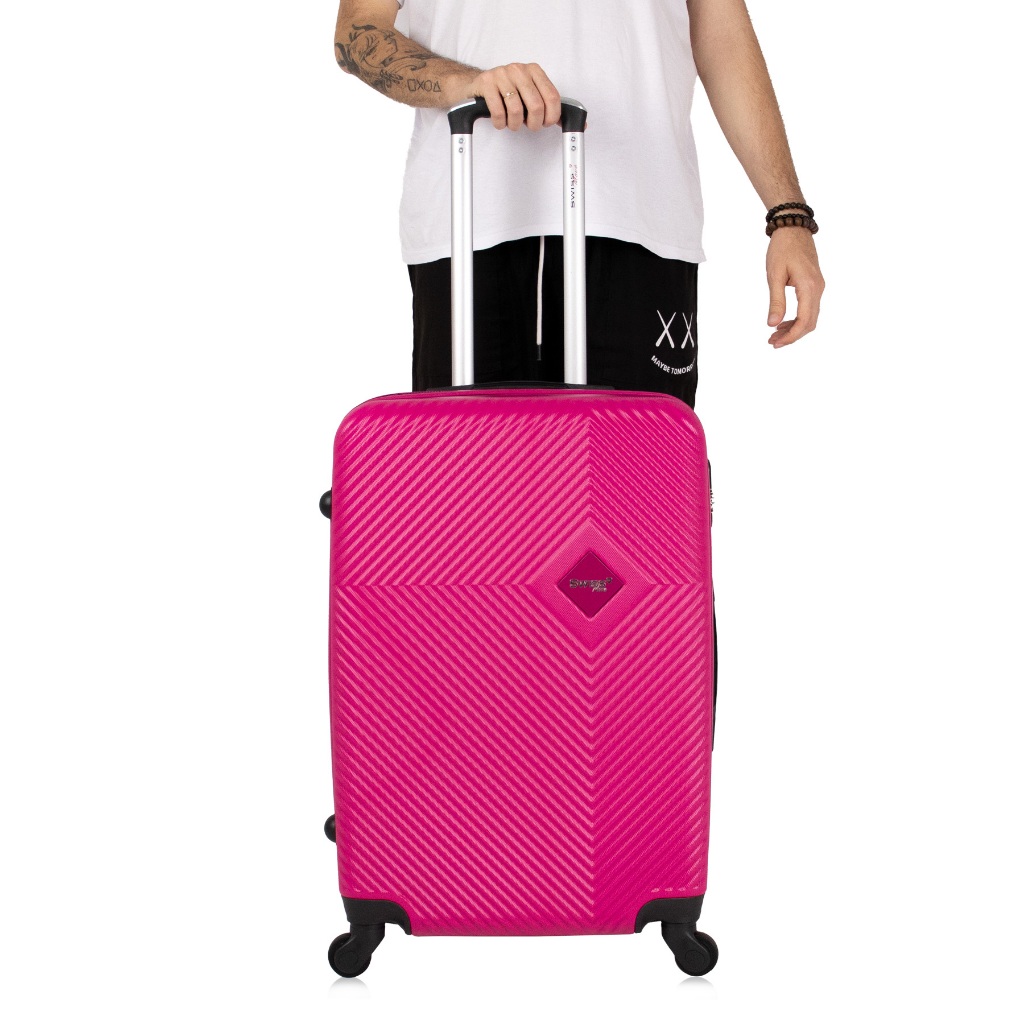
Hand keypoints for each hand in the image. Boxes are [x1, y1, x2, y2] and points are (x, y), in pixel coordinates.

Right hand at [463, 63, 560, 130]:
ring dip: (515, 124)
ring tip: (512, 123)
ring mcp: (502, 74)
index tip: (546, 123)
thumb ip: (544, 103)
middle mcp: (519, 69)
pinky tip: (500, 121)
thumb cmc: (505, 93)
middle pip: (536, 106)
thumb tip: (567, 120)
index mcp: (534, 70)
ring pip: (517, 110)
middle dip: (534, 123)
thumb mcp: (528, 93)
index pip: (552, 96)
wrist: (477, 86)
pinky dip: (500, 123)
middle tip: (527, 126)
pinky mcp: (486, 83)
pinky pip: (498, 112)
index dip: (552, 116)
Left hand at [766, 228, 824, 347]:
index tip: (775, 342)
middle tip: (772, 342)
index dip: (791, 336)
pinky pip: (809, 308)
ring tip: (775, 334)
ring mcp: (818, 287)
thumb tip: (773, 324)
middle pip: (809, 323)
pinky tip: (783, 322)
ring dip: (794, 328)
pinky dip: (797, 318)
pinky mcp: (814, 285)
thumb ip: (776, 301)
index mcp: (809, 287)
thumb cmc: (782, 248)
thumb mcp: (774, 275)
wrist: (793, 228)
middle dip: (792, 336)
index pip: (804, 321)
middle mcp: (818, 289)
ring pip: (810, 317)